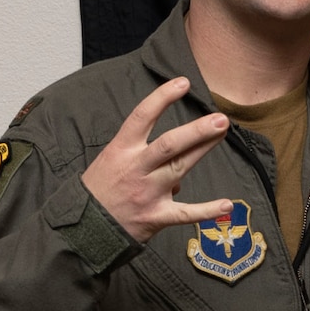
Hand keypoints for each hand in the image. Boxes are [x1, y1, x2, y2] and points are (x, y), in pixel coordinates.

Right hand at [80, 78, 232, 242]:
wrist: (82, 228)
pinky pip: (185, 213)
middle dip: (196, 130)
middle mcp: (136, 169)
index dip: (162, 98)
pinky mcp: (155, 217)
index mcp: (121, 150)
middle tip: (219, 119)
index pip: (142, 117)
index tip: (182, 83)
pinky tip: (227, 204)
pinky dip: (207, 210)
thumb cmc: (100, 189)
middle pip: (169, 144)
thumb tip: (175, 156)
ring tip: (222, 133)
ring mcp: (147, 193)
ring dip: (203, 150)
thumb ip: (142, 152)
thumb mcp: (110, 159)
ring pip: (179, 168)